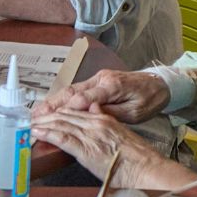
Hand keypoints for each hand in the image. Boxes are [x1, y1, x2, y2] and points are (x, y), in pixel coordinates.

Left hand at [31, 109, 193, 189]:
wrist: (147, 169)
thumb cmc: (137, 158)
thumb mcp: (121, 133)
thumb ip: (106, 120)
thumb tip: (95, 108)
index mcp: (104, 119)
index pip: (74, 111)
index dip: (57, 112)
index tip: (45, 114)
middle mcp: (95, 123)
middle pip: (64, 115)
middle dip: (45, 116)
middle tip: (30, 118)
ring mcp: (90, 136)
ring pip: (60, 123)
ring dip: (42, 123)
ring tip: (28, 124)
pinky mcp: (86, 150)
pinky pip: (62, 138)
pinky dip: (47, 134)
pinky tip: (37, 133)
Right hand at [33, 69, 170, 122]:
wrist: (160, 84)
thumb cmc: (149, 99)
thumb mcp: (134, 112)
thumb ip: (112, 113)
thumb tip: (90, 116)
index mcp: (112, 86)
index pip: (85, 97)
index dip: (67, 108)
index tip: (53, 118)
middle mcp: (101, 79)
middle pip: (72, 91)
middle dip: (53, 104)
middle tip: (36, 116)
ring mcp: (98, 78)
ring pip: (71, 89)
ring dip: (53, 101)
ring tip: (37, 112)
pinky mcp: (97, 81)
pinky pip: (76, 90)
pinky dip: (61, 99)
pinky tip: (50, 106)